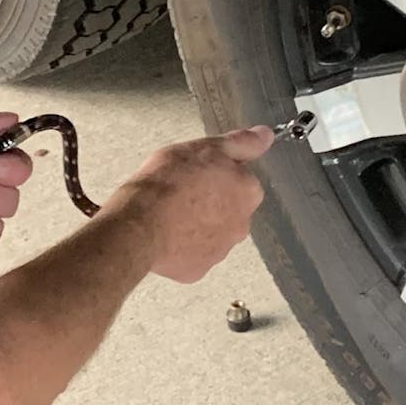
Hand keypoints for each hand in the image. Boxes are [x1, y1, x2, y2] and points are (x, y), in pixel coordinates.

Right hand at [102, 126, 273, 283]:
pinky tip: (166, 232)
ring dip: (197, 223)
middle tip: (182, 190)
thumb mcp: (206, 148)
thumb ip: (241, 142)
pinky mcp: (198, 268)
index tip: (198, 170)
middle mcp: (240, 224)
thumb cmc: (169, 184)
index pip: (241, 178)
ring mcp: (220, 250)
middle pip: (229, 208)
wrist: (141, 224)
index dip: (217, 172)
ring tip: (170, 212)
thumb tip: (264, 136)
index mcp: (246, 191)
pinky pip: (193, 254)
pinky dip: (182, 245)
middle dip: (210, 200)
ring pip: (212, 232)